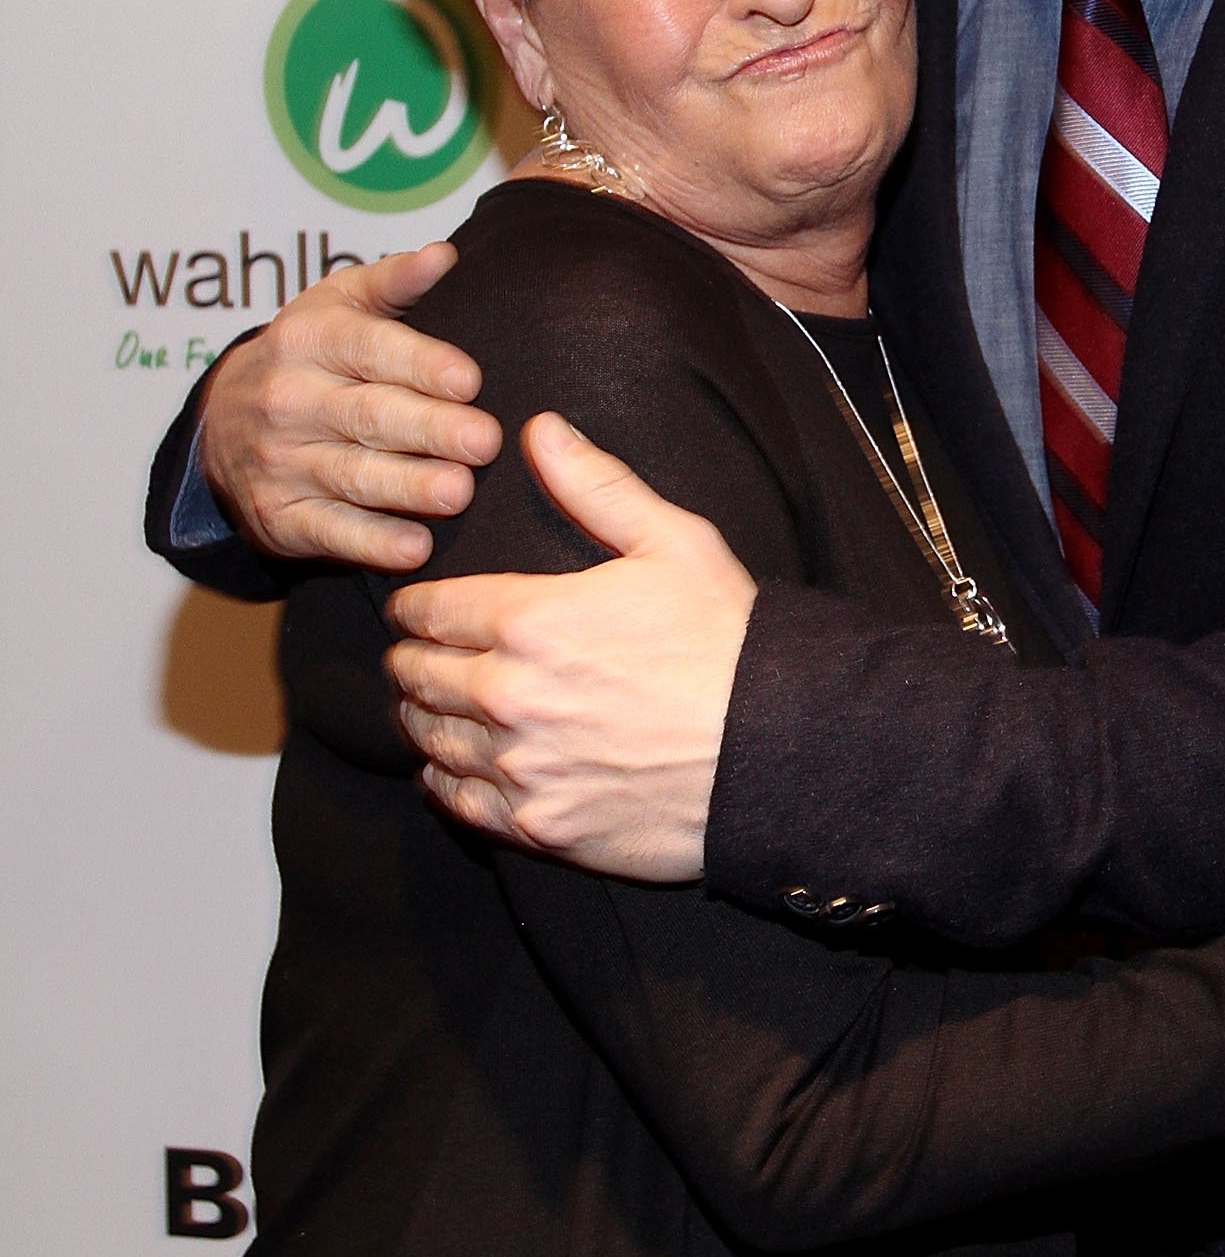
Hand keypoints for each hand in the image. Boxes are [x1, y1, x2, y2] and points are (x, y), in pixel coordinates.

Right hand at [197, 244, 499, 570]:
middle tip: (484, 441)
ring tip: (458, 491)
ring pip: (352, 475)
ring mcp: (280, 461)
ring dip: (409, 487)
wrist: (223, 423)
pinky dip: (373, 543)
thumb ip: (393, 281)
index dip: (419, 364)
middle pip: (367, 415)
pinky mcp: (280, 515)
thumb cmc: (308, 356)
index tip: (469, 380)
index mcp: (307, 338)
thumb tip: (445, 255)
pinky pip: (330, 531)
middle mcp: (288, 399)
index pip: (368, 348)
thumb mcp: (338, 304)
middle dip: (429, 429)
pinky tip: (416, 548)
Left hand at [386, 414, 759, 880]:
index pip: (430, 610)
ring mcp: (520, 768)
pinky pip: (458, 802)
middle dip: (414, 660)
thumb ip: (595, 486)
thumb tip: (540, 429)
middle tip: (420, 657)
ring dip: (425, 719)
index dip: (415, 606)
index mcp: (529, 620)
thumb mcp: (674, 543)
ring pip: (429, 739)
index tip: (415, 609)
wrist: (778, 752)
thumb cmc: (730, 642)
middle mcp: (508, 696)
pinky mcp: (539, 826)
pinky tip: (456, 768)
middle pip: (417, 676)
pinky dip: (447, 782)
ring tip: (435, 708)